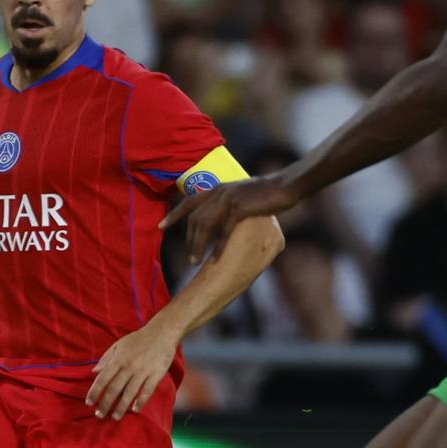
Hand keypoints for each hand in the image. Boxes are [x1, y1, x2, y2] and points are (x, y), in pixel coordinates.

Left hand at [86, 323, 177, 420]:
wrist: (162, 333)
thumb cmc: (138, 339)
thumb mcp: (118, 345)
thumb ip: (106, 358)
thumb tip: (94, 371)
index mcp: (118, 359)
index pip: (103, 379)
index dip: (95, 392)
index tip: (89, 403)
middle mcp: (129, 367)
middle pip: (114, 389)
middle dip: (105, 403)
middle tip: (100, 415)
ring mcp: (143, 372)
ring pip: (129, 393)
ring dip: (121, 407)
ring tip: (115, 417)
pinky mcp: (156, 375)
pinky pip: (147, 391)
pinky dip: (140, 401)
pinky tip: (135, 410)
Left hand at [160, 172, 297, 262]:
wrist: (285, 186)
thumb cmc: (268, 193)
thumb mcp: (242, 195)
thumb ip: (229, 204)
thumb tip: (224, 218)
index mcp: (218, 189)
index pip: (189, 202)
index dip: (174, 214)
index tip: (161, 226)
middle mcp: (219, 192)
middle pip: (195, 218)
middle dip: (189, 239)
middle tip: (189, 258)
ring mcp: (228, 199)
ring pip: (205, 224)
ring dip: (198, 245)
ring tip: (195, 261)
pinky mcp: (240, 207)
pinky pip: (224, 230)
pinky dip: (218, 246)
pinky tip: (215, 259)